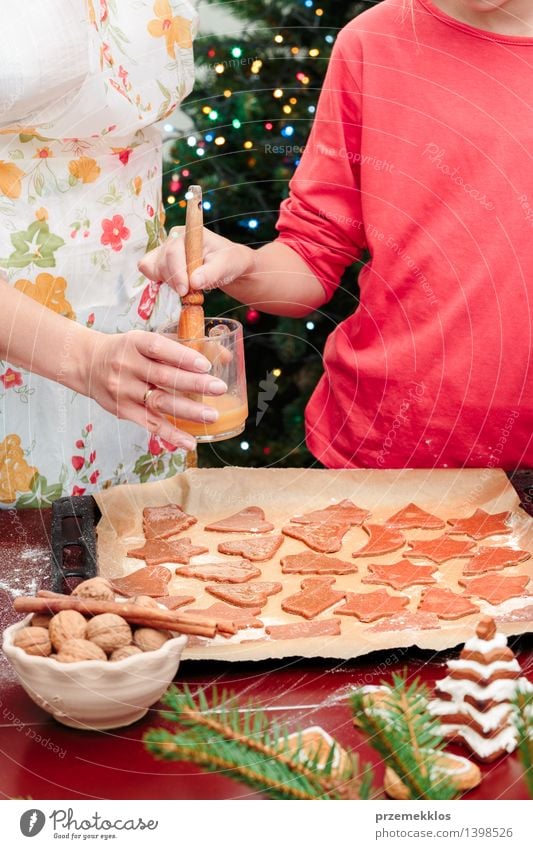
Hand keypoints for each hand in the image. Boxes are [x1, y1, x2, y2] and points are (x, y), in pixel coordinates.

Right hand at [82, 329, 227, 450]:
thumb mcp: (147, 340)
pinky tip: (189, 441)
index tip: (206, 365)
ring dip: (188, 411)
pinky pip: (149, 424)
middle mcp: (127, 366)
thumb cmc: (127, 350)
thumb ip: (181, 346)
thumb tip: (224, 356)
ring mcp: (124, 390)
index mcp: (135, 342)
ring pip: (159, 402)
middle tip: (219, 388)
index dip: (183, 357)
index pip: (160, 348)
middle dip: (194, 384)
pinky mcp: (122, 410)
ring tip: (211, 416)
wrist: (88, 364)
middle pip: (164, 377)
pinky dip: (171, 434)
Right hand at [138, 227, 254, 294]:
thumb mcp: (226, 265)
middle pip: (162, 262)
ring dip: (170, 283)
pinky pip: (149, 270)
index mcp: (188, 233)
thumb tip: (194, 282)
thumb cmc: (228, 261)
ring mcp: (165, 250)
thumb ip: (211, 273)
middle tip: (191, 293)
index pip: (173, 251)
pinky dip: (159, 281)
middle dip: (176, 281)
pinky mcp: (161, 261)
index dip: (177, 272)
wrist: (227, 266)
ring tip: (189, 287)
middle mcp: (173, 238)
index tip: (184, 290)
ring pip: (154, 269)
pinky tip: (175, 285)